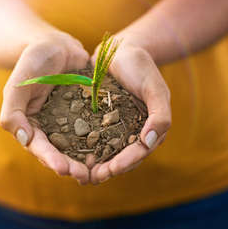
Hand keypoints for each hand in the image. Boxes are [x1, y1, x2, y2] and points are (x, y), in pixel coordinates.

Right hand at [0, 30, 90, 183]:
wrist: (57, 44)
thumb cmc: (33, 61)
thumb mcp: (19, 83)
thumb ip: (14, 110)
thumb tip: (24, 139)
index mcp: (30, 123)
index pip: (38, 147)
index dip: (50, 159)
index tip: (64, 169)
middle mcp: (49, 127)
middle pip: (59, 152)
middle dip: (71, 166)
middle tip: (85, 176)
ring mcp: (69, 121)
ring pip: (78, 146)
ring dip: (87, 159)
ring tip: (100, 171)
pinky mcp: (86, 113)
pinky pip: (94, 129)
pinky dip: (102, 140)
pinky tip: (114, 149)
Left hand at [89, 44, 171, 183]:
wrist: (120, 50)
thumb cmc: (141, 67)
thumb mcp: (154, 88)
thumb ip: (160, 115)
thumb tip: (149, 142)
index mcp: (149, 129)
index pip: (138, 152)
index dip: (125, 163)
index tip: (110, 170)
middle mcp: (131, 132)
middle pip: (120, 157)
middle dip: (106, 169)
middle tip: (90, 178)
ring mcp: (113, 126)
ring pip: (103, 151)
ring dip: (92, 164)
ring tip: (77, 173)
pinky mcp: (97, 119)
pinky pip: (89, 136)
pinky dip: (81, 146)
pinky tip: (67, 153)